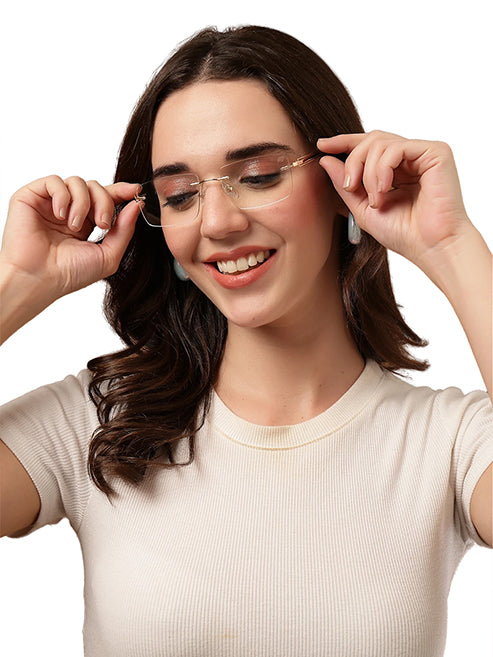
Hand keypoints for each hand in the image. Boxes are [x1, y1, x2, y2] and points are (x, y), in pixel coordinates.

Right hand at [0, 175, 141, 303]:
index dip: (122, 191)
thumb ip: (125, 230)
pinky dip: (62, 196)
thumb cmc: (69, 274)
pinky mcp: (32, 197)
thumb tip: (137, 205)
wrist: (40, 279)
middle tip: (102, 224)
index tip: (136, 191)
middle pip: (96, 187)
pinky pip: (54, 181)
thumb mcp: (108, 256)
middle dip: (105, 202)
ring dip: (82, 203)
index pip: (106, 198)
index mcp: (86, 223)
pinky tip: (60, 215)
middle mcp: (69, 211)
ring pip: (77, 181)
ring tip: (74, 226)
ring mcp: (51, 203)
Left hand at [317, 130, 472, 271]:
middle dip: (353, 162)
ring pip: (380, 142)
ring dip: (368, 173)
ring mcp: (424, 153)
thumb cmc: (404, 234)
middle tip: (349, 187)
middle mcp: (411, 158)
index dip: (344, 142)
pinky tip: (384, 191)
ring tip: (375, 200)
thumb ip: (345, 185)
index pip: (368, 145)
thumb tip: (325, 159)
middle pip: (371, 140)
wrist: (431, 248)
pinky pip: (396, 148)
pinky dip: (382, 169)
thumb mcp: (363, 209)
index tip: (321, 145)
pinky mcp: (436, 152)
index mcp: (397, 169)